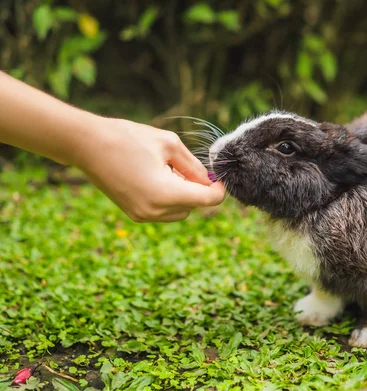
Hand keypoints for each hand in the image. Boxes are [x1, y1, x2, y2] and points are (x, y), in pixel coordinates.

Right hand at [77, 117, 225, 221]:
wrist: (86, 145)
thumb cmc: (128, 138)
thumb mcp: (169, 144)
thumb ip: (194, 165)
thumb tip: (209, 180)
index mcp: (166, 193)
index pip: (208, 200)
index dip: (218, 188)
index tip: (218, 176)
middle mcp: (155, 210)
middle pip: (194, 206)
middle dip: (197, 188)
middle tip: (185, 165)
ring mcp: (143, 215)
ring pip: (180, 211)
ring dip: (182, 194)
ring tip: (167, 169)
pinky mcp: (134, 214)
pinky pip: (163, 211)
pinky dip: (168, 198)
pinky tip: (155, 177)